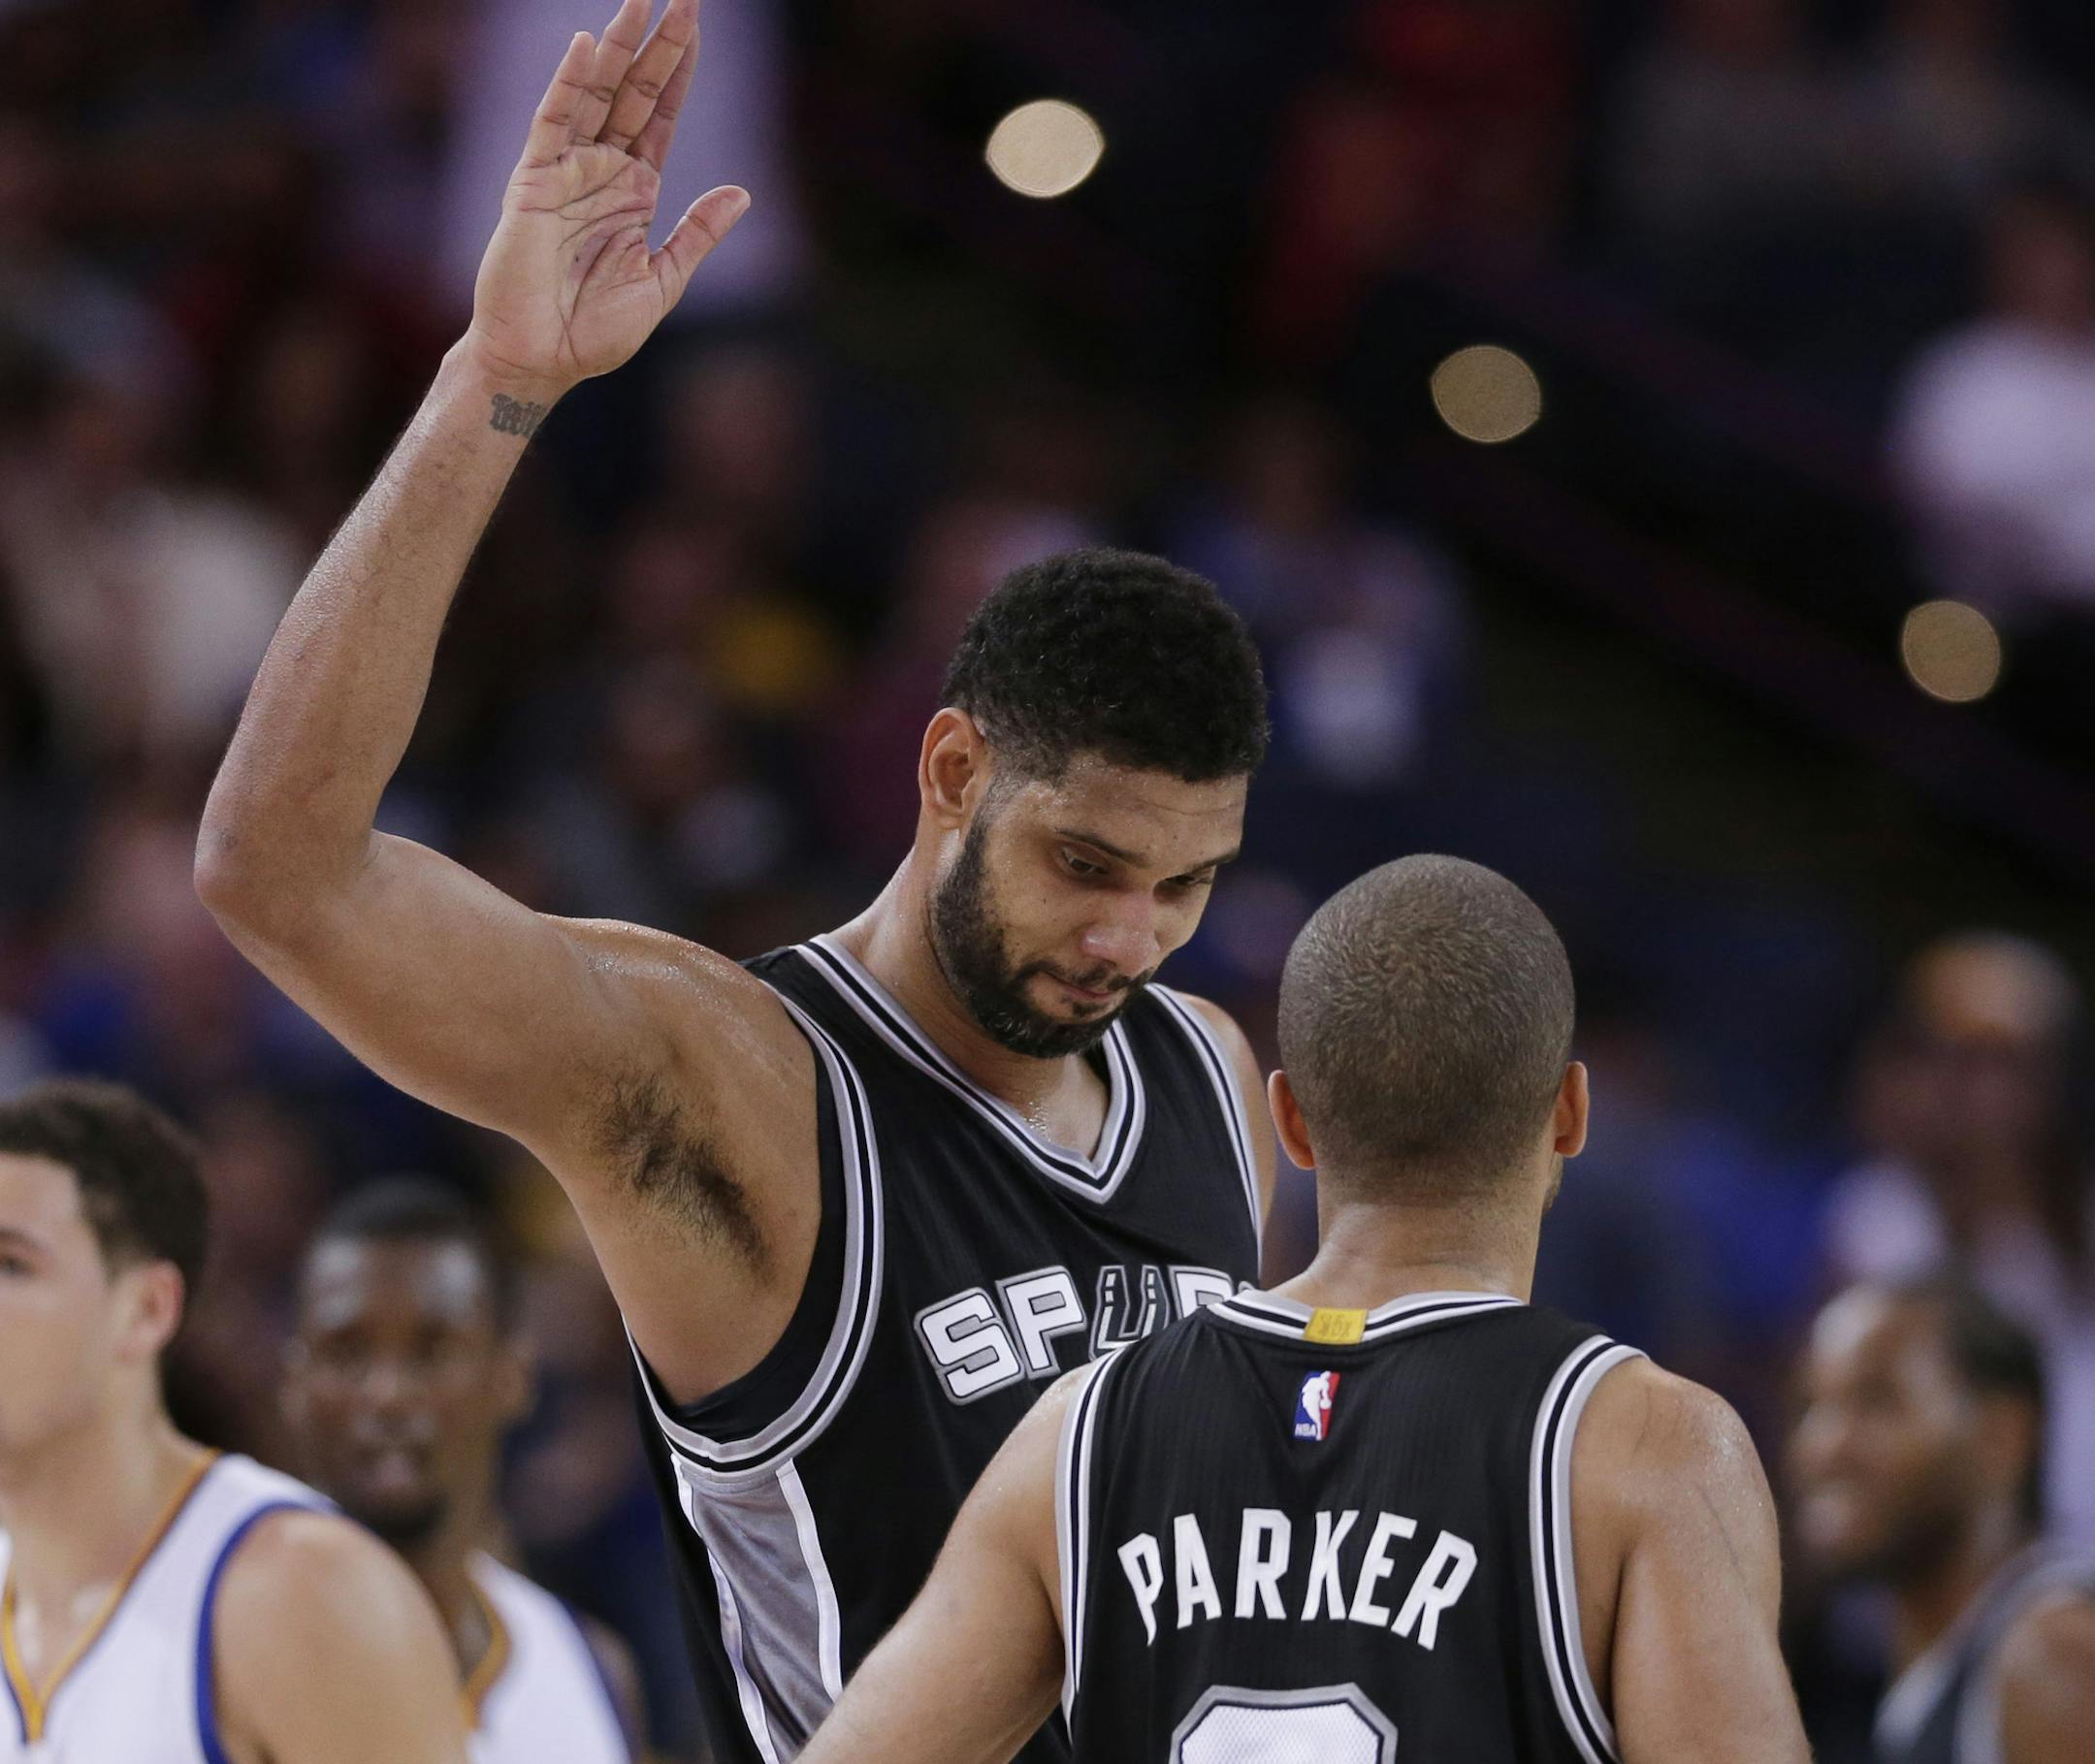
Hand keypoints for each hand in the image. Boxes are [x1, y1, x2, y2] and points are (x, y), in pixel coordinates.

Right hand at [465, 0, 747, 401]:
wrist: (544, 361)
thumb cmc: (595, 331)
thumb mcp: (664, 281)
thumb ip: (697, 235)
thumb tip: (742, 192)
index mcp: (635, 189)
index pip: (662, 114)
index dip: (680, 69)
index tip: (697, 24)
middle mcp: (601, 169)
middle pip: (634, 91)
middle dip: (657, 41)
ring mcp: (566, 170)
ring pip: (597, 93)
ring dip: (618, 46)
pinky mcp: (534, 181)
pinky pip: (553, 122)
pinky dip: (569, 84)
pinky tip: (588, 46)